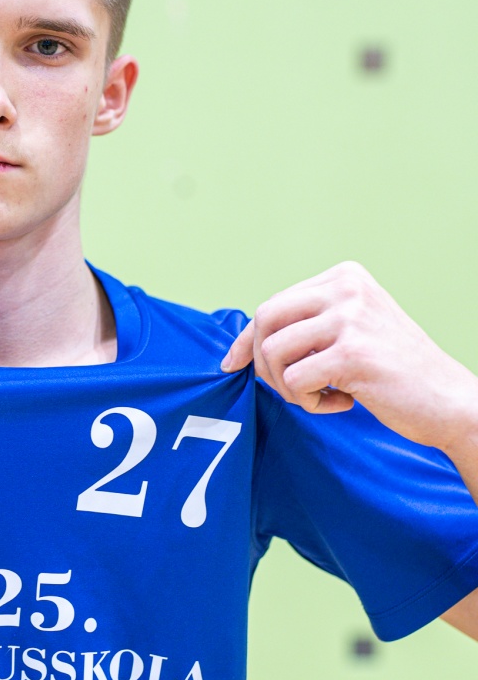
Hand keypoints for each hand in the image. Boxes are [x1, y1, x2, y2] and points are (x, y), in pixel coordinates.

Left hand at [220, 261, 477, 455]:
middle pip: (264, 320)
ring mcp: (350, 318)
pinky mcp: (351, 354)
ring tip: (323, 396)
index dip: (246, 339)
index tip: (232, 363)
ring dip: (289, 388)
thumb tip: (243, 344)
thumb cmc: (394, 372)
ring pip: (273, 354)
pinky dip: (310, 403)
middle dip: (263, 363)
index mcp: (344, 276)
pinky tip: (343, 403)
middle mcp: (346, 288)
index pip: (272, 304)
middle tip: (290, 389)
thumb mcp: (352, 330)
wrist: (447, 399)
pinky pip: (293, 382)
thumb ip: (308, 325)